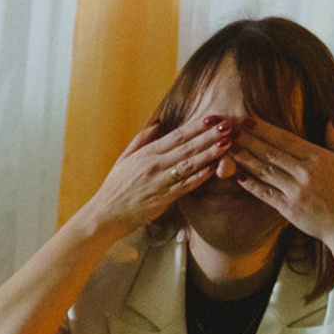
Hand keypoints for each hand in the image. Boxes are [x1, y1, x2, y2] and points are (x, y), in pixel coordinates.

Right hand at [81, 114, 233, 240]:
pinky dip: (200, 177)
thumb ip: (141, 140)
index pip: (176, 136)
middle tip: (229, 126)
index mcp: (146, 154)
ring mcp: (159, 182)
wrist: (104, 216)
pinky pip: (185, 186)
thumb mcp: (123, 159)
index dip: (196, 126)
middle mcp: (153, 166)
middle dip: (209, 136)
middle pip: (187, 148)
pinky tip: (214, 168)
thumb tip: (158, 122)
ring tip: (228, 143)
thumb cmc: (114, 189)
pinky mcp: (162, 199)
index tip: (213, 117)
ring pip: (189, 165)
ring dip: (210, 154)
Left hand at [227, 117, 333, 255]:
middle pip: (271, 153)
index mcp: (320, 159)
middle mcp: (305, 174)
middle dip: (248, 140)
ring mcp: (295, 192)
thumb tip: (330, 119)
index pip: (286, 140)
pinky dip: (250, 184)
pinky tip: (236, 175)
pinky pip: (265, 194)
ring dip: (245, 159)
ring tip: (228, 148)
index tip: (248, 120)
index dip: (264, 130)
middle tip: (230, 129)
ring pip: (265, 171)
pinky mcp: (288, 210)